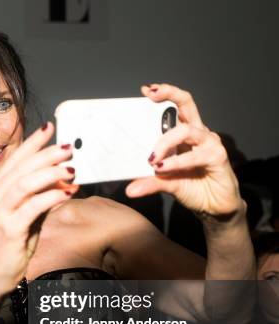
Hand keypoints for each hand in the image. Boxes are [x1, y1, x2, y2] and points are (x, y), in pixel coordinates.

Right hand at [0, 122, 76, 297]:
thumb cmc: (13, 242)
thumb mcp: (27, 213)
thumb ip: (40, 193)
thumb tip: (65, 175)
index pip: (13, 160)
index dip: (32, 143)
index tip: (50, 128)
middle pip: (21, 168)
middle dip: (47, 155)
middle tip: (68, 148)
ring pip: (25, 183)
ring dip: (51, 173)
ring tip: (71, 168)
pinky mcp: (8, 228)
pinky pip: (33, 206)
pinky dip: (52, 196)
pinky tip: (68, 192)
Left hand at [126, 83, 242, 219]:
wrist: (213, 207)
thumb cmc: (192, 187)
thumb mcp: (165, 183)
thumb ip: (148, 182)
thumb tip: (129, 189)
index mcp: (184, 134)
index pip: (175, 107)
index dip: (164, 94)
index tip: (145, 91)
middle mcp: (198, 134)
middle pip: (187, 104)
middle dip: (169, 95)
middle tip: (151, 97)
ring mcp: (209, 144)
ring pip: (187, 130)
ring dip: (165, 142)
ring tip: (152, 158)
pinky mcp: (218, 158)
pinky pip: (196, 156)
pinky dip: (177, 162)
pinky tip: (163, 168)